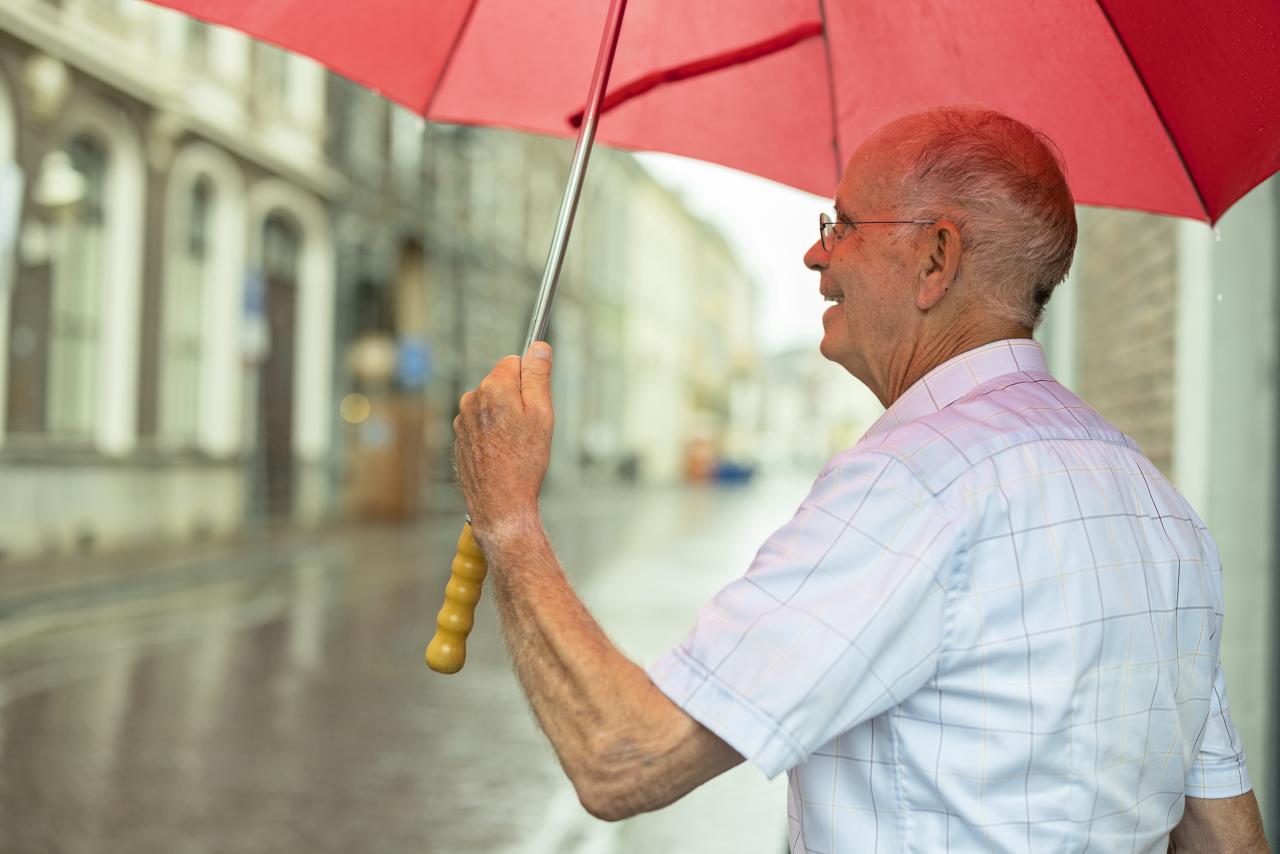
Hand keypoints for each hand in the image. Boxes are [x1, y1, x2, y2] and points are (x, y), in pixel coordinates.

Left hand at [453, 342, 553, 542]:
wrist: (500, 502)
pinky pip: (481, 423)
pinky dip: (492, 432)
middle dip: (516, 398)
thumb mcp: (542, 414)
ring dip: (503, 416)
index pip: (514, 362)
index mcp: (494, 388)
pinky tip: (502, 452)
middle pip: (501, 383)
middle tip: (529, 427)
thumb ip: (538, 376)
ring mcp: (463, 419)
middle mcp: (472, 399)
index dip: (530, 380)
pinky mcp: (460, 436)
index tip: (536, 400)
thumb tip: (538, 346)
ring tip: (516, 444)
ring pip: (490, 404)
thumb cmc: (524, 462)